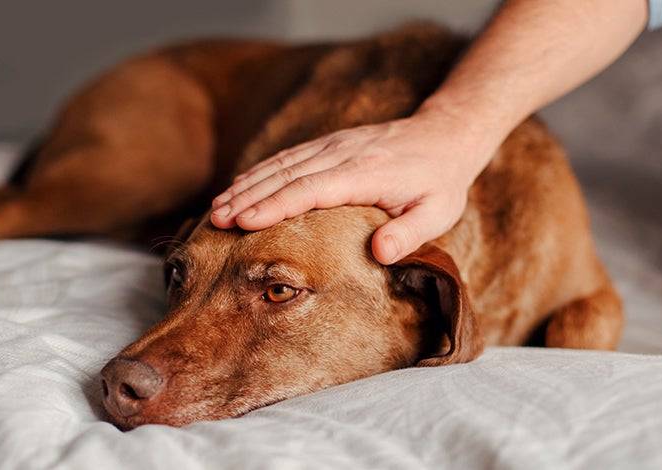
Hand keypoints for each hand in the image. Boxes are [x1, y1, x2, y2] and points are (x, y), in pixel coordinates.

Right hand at [209, 109, 494, 263]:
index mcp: (365, 174)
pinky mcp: (330, 143)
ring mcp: (333, 145)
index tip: (244, 222)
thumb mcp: (438, 213)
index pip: (311, 189)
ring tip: (217, 208)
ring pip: (282, 164)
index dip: (275, 206)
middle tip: (216, 220)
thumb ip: (410, 234)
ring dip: (247, 184)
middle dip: (248, 197)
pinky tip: (240, 186)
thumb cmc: (441, 182)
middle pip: (286, 175)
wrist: (445, 135)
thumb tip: (380, 253)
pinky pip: (289, 157)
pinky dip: (261, 172)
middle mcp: (342, 154)